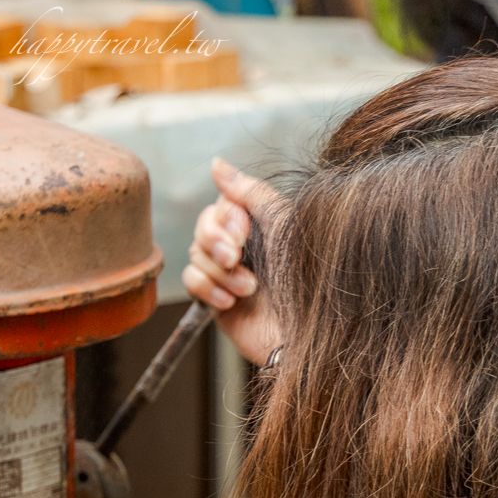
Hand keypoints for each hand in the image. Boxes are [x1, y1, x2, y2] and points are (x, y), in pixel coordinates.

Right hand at [183, 158, 282, 367]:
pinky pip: (192, 281)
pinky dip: (208, 289)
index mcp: (261, 224)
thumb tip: (216, 163)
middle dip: (216, 243)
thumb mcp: (283, 224)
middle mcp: (243, 246)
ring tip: (249, 289)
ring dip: (220, 272)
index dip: (225, 220)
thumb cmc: (305, 278)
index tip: (244, 235)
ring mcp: (229, 273)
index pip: (221, 205)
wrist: (303, 334)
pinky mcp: (217, 299)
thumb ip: (250, 192)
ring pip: (195, 254)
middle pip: (203, 226)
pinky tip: (231, 303)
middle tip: (237, 258)